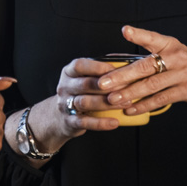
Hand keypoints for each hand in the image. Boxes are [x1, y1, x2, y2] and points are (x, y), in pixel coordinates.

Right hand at [3, 58, 124, 164]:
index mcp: (68, 73)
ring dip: (107, 103)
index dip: (97, 67)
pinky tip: (115, 122)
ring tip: (126, 103)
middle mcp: (64, 87)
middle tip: (127, 88)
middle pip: (85, 84)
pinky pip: (85, 122)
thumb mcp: (84, 78)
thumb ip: (99, 70)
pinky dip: (101, 123)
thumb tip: (124, 62)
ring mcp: (64, 104)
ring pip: (85, 102)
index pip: (79, 65)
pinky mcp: (69, 121)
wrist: (59, 117)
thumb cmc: (80, 93)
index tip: (116, 70)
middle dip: (107, 86)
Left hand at [96, 25, 186, 115]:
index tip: (125, 31)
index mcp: (169, 45)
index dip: (138, 34)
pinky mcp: (186, 90)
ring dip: (129, 93)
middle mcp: (175, 57)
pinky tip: (130, 109)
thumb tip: (119, 66)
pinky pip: (161, 99)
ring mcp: (182, 74)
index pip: (152, 38)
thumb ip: (151, 57)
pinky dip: (144, 105)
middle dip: (121, 75)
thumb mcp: (174, 54)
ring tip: (112, 99)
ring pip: (151, 84)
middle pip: (145, 66)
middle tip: (103, 82)